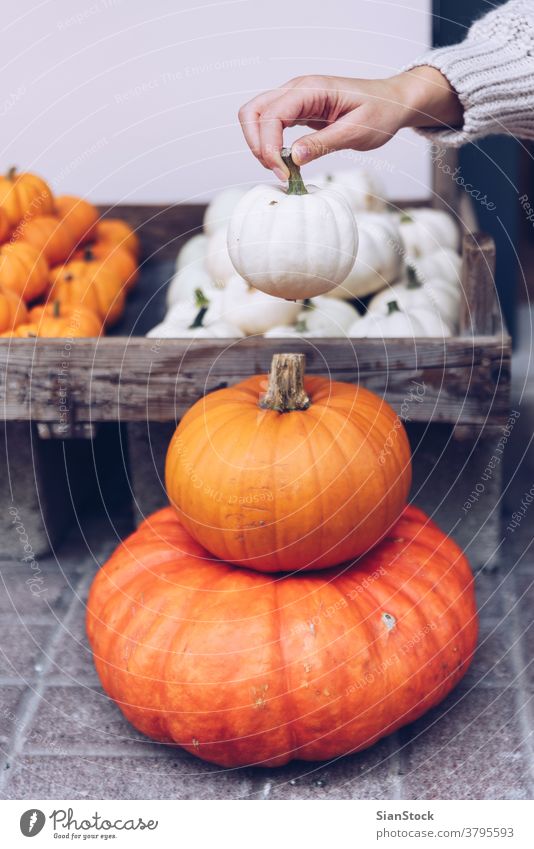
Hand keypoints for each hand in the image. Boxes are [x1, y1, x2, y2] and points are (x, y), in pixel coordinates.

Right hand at [238, 67, 462, 178]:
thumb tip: (294, 158)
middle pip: (253, 112)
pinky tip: (287, 162)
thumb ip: (324, 143)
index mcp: (311, 89)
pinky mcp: (297, 111)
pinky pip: (270, 125)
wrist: (393, 102)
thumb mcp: (357, 131)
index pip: (271, 115)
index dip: (270, 147)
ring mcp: (295, 99)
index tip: (285, 172)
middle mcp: (297, 90)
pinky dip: (270, 145)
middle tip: (279, 171)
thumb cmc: (381, 112)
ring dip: (260, 146)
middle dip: (257, 145)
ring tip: (282, 169)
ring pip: (256, 118)